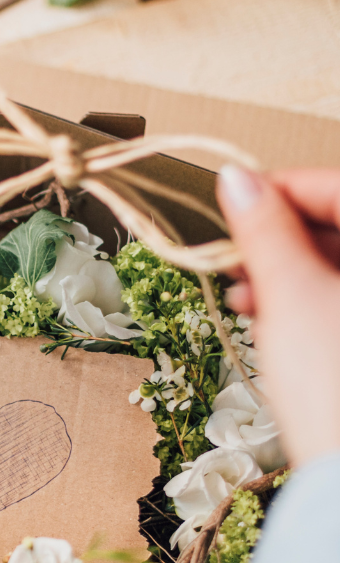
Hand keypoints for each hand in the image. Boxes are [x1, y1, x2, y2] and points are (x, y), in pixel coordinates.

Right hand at [219, 166, 339, 467]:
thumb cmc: (330, 382)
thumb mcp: (289, 293)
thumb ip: (264, 230)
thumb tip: (237, 180)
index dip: (283, 188)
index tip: (233, 199)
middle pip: (338, 228)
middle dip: (280, 238)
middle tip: (233, 256)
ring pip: (335, 265)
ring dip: (285, 271)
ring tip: (243, 293)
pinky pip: (335, 298)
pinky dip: (301, 299)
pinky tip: (267, 313)